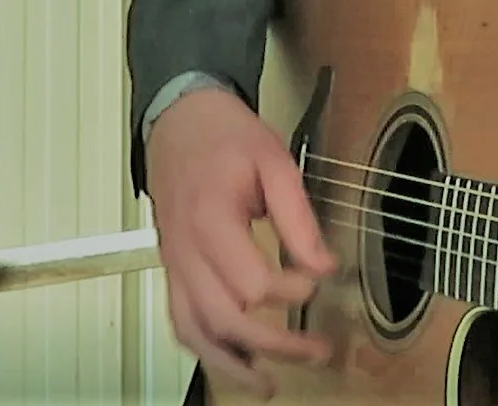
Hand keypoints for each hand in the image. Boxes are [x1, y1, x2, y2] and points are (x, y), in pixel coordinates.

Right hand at [144, 86, 337, 397]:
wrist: (179, 119)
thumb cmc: (225, 136)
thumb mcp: (274, 160)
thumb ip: (298, 217)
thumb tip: (323, 265)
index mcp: (211, 219)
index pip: (250, 283)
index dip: (289, 291)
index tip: (317, 283)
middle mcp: (186, 249)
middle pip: (224, 317)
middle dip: (272, 344)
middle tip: (315, 352)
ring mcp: (175, 261)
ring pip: (193, 329)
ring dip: (229, 364)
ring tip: (266, 386)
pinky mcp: (174, 266)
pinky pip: (180, 318)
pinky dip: (204, 347)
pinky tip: (231, 359)